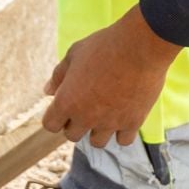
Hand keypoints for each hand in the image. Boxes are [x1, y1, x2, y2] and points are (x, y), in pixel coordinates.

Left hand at [42, 7, 178, 148]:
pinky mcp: (132, 122)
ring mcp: (110, 122)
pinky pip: (123, 141)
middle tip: (87, 105)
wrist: (139, 46)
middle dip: (76, 122)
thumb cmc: (103, 46)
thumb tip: (48, 91)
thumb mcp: (74, 54)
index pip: (51, 124)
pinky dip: (122, 132)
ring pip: (97, 142)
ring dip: (98, 130)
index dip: (56, 115)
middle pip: (72, 135)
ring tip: (106, 112)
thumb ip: (59, 75)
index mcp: (66, 101)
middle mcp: (86, 117)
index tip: (65, 105)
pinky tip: (124, 116)